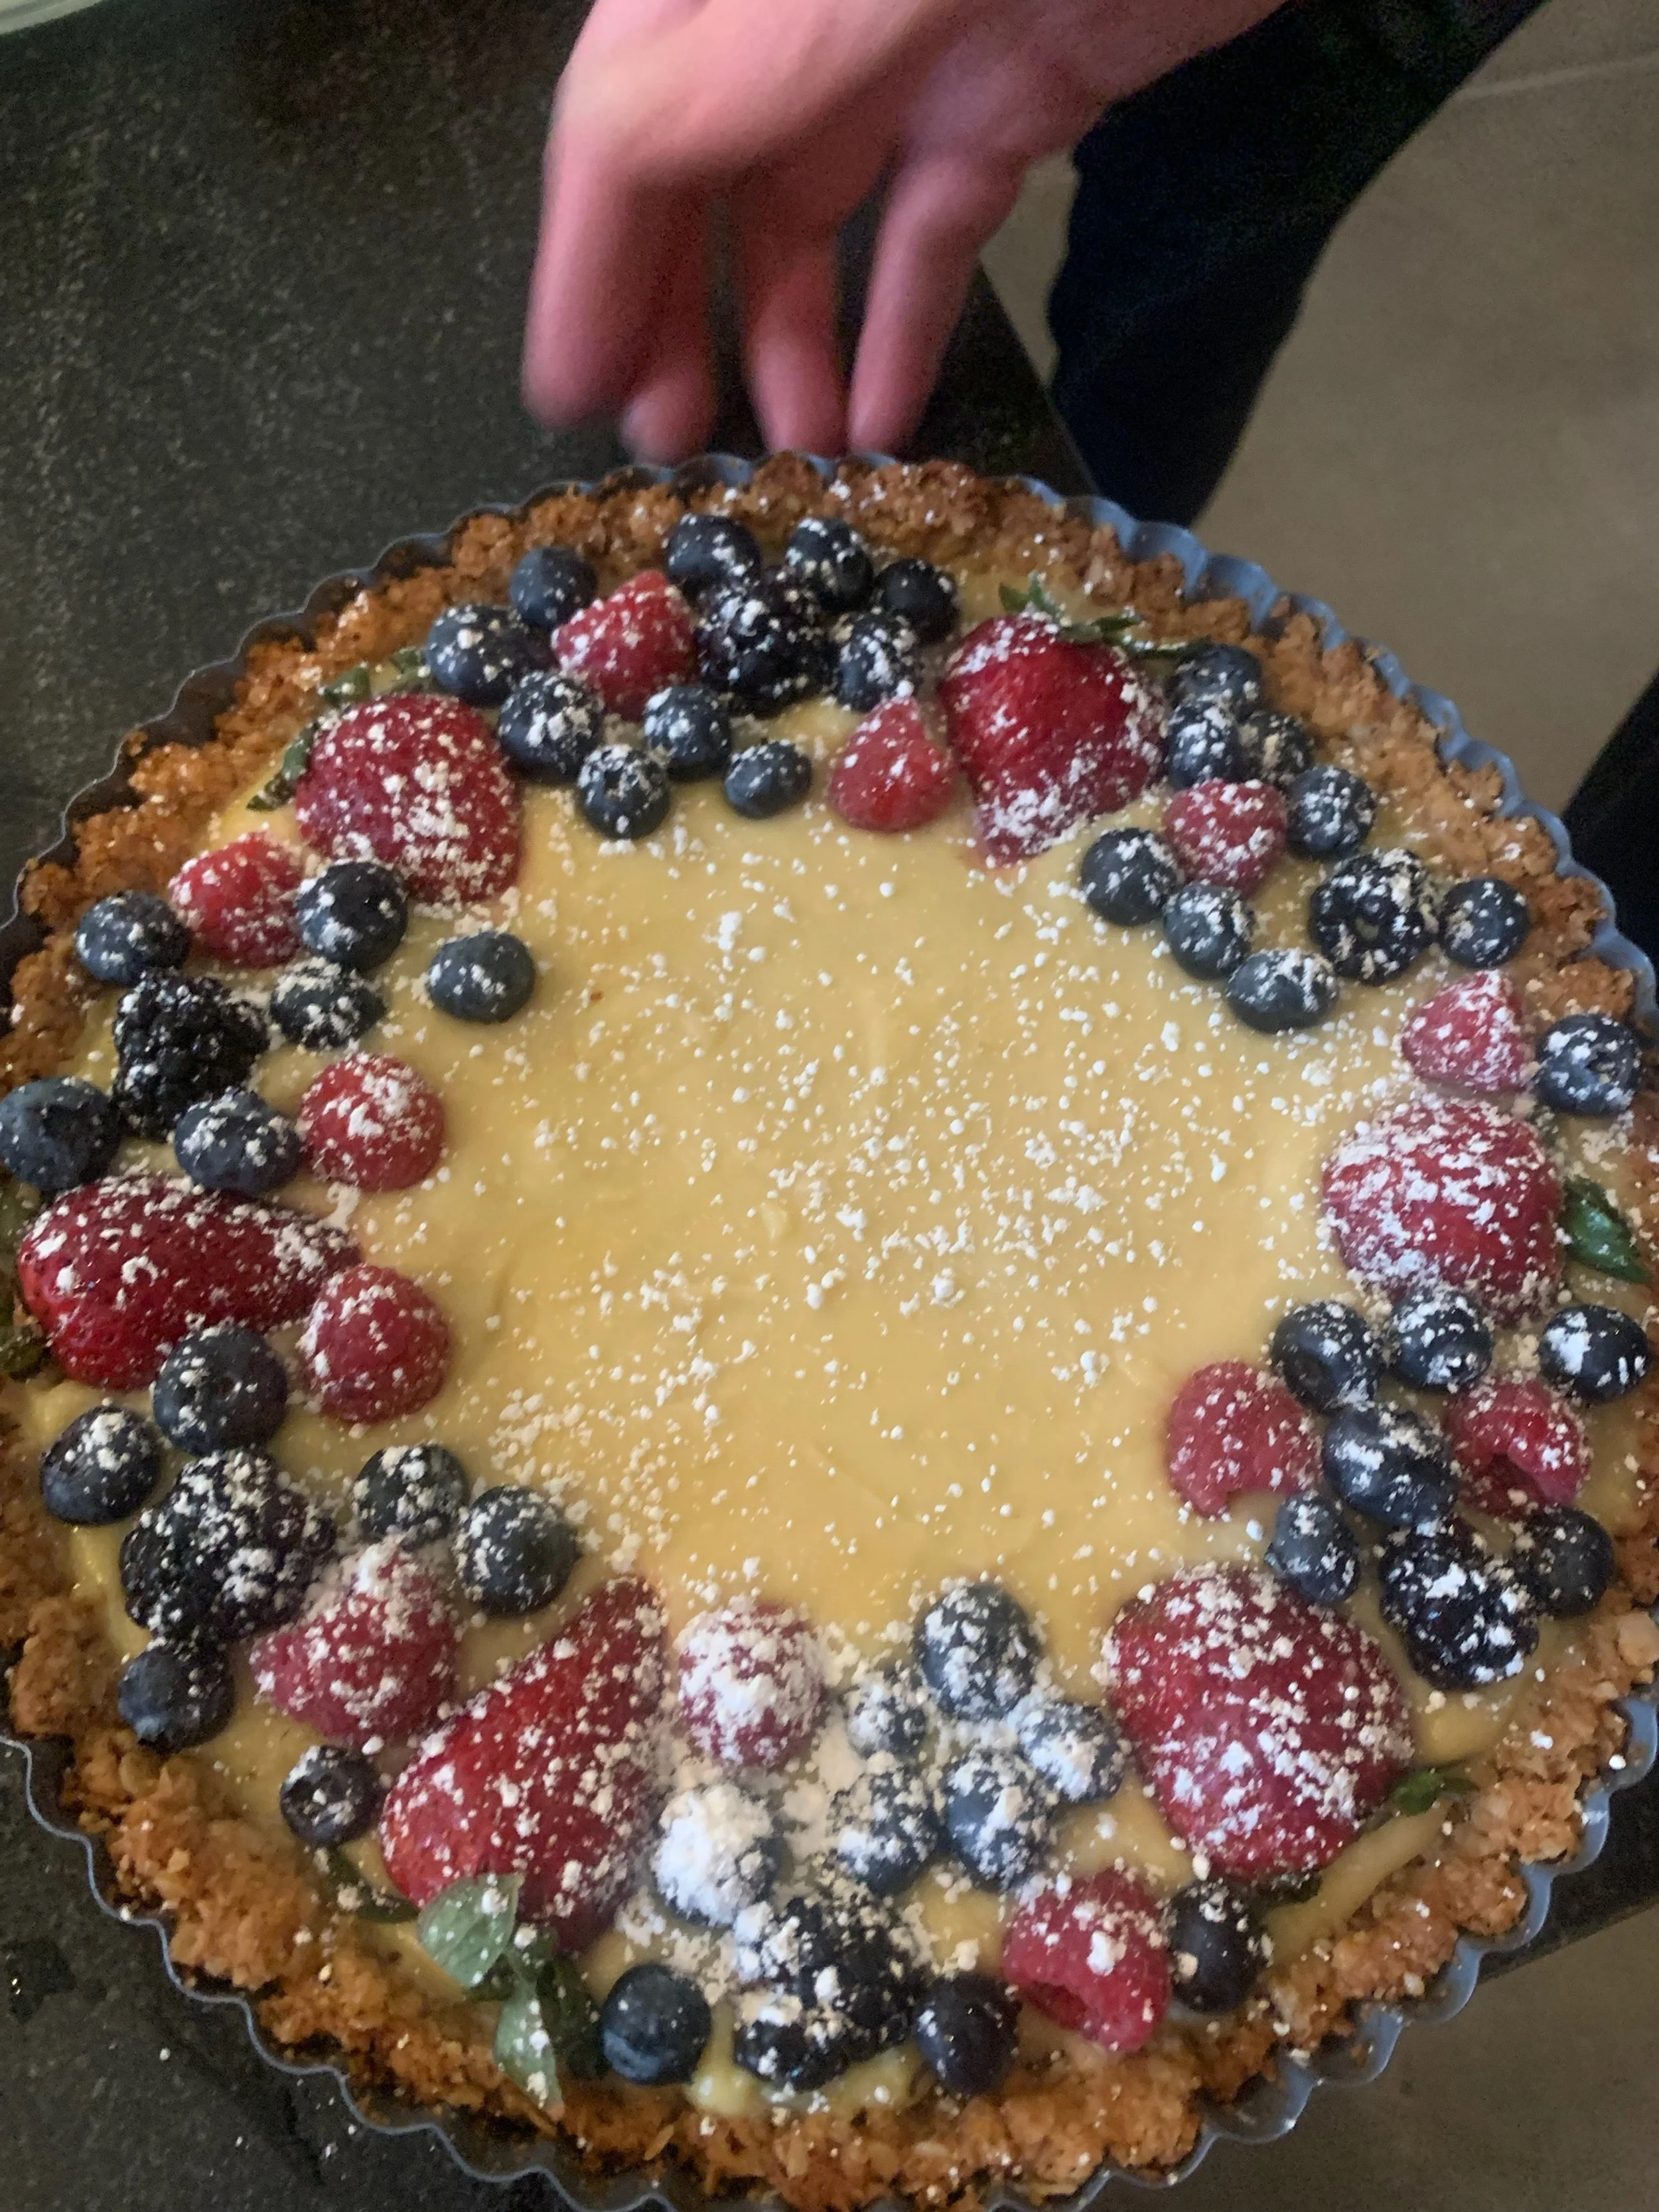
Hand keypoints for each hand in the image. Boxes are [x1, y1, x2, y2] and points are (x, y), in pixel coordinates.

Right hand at [522, 0, 1280, 460]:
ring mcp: (907, 59)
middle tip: (671, 447)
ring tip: (789, 459)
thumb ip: (708, 76)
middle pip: (700, 181)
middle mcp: (795, 19)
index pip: (618, 126)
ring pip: (811, 223)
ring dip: (790, 346)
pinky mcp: (1013, 100)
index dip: (586, 266)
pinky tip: (882, 420)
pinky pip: (932, 231)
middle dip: (676, 319)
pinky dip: (905, 326)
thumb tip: (599, 166)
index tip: (567, 391)